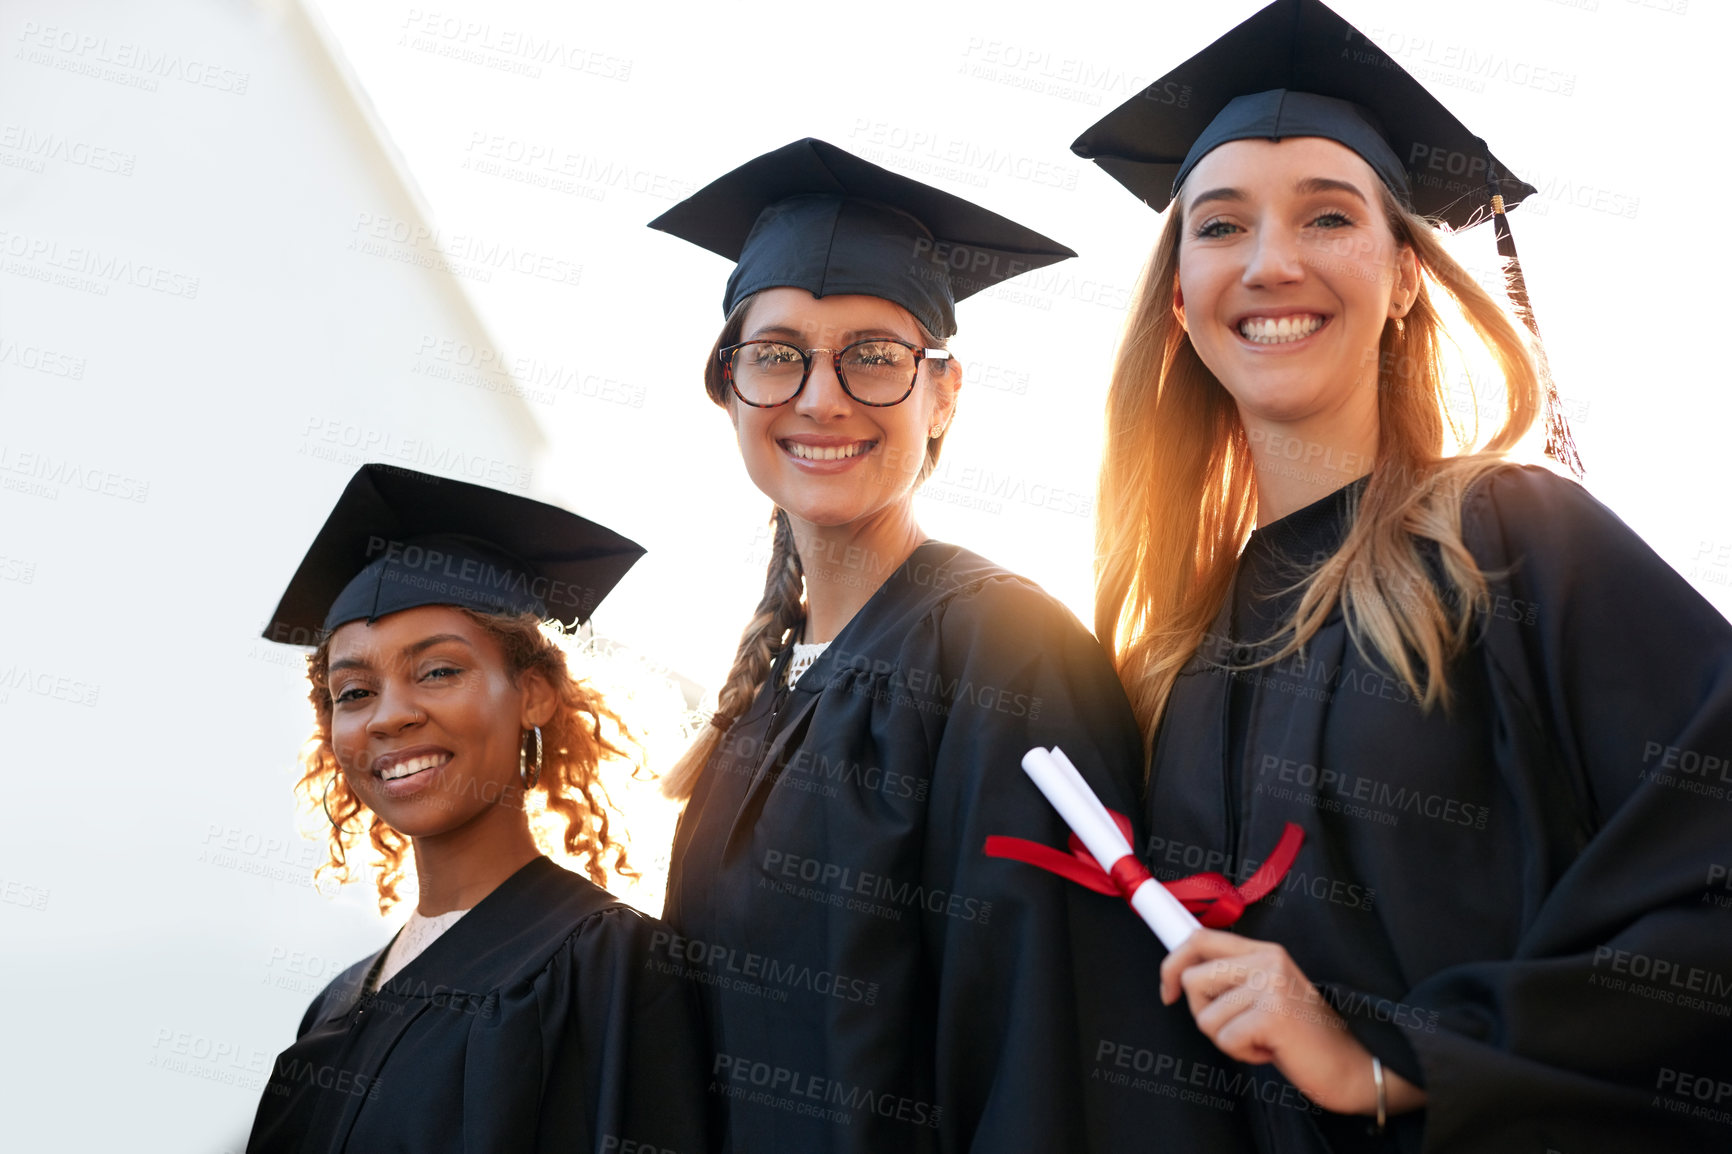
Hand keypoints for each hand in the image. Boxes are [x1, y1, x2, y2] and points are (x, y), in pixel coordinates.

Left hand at [1159, 928, 1425, 1116]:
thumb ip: (1234, 979)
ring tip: (1261, 1039)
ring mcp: (1271, 986)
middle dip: (1203, 1013)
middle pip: (1193, 979)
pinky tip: (1270, 1050)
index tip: (1168, 992)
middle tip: (1237, 1027)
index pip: (1199, 939)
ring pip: (1206, 1016)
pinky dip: (1243, 1054)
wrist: (1353, 1064)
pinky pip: (1226, 1039)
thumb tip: (1181, 976)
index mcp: (1264, 951)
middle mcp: (1267, 960)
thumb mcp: (1267, 993)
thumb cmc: (1303, 1035)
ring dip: (1228, 1039)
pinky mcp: (1273, 1015)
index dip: (1172, 965)